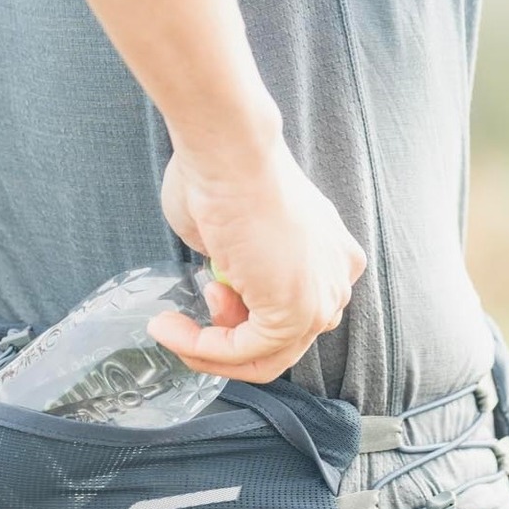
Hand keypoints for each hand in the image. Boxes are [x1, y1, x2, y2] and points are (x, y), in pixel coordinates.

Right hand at [148, 131, 367, 382]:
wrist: (229, 153)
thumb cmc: (223, 175)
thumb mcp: (230, 236)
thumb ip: (234, 271)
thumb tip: (221, 284)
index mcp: (331, 256)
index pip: (288, 315)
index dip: (236, 316)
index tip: (204, 293)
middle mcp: (336, 280)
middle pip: (279, 342)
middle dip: (223, 338)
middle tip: (184, 320)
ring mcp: (321, 299)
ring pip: (265, 356)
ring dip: (208, 349)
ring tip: (173, 324)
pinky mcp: (296, 314)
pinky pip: (246, 353)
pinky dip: (202, 348)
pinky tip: (171, 329)